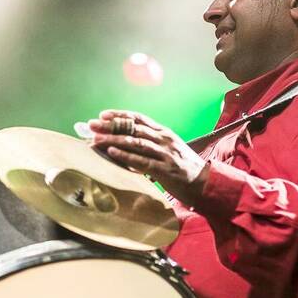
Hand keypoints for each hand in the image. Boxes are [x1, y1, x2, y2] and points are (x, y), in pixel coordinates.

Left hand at [88, 110, 208, 205]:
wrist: (206, 184)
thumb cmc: (184, 168)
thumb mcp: (169, 150)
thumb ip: (152, 145)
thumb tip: (128, 143)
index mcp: (164, 132)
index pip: (139, 119)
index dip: (120, 115)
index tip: (103, 114)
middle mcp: (164, 139)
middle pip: (133, 128)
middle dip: (110, 126)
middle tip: (91, 125)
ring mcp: (165, 154)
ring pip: (134, 142)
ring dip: (113, 140)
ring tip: (96, 139)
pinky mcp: (165, 170)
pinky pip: (141, 161)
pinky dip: (125, 156)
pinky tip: (111, 153)